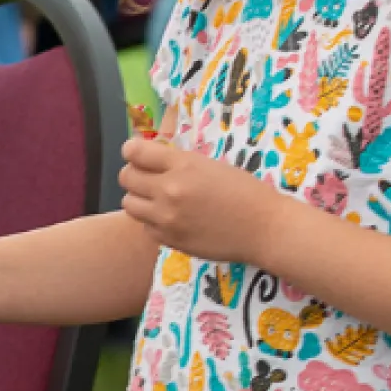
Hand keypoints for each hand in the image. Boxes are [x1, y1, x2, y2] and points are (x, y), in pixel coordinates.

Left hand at [118, 138, 295, 266]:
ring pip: (129, 204)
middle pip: (126, 177)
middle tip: (148, 177)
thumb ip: (178, 162)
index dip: (132, 151)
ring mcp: (167, 217)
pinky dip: (152, 222)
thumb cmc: (244, 191)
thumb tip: (150, 158)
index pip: (135, 151)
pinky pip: (145, 227)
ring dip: (139, 199)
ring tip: (156, 199)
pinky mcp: (170, 239)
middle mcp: (170, 190)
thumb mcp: (210, 165)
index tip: (137, 154)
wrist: (264, 227)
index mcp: (183, 164)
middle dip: (134, 174)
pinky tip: (170, 218)